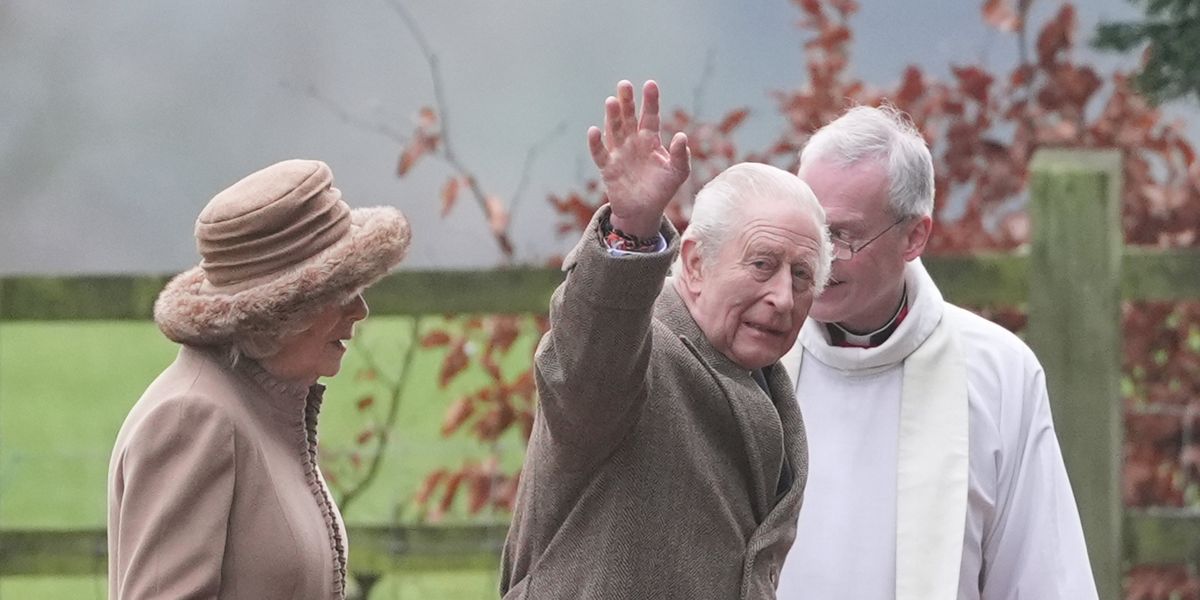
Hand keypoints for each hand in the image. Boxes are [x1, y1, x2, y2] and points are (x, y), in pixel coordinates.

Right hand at [588, 80, 689, 237]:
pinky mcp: (607, 168)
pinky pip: (600, 153)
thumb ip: (681, 155)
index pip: (650, 116)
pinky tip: (594, 130)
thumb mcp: (678, 172)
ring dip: (612, 117)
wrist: (644, 212)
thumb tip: (681, 136)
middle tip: (624, 84)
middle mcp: (632, 142)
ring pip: (614, 131)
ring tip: (611, 101)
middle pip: (628, 117)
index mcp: (650, 140)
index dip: (650, 101)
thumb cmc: (662, 190)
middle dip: (626, 101)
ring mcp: (618, 153)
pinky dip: (596, 143)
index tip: (650, 84)